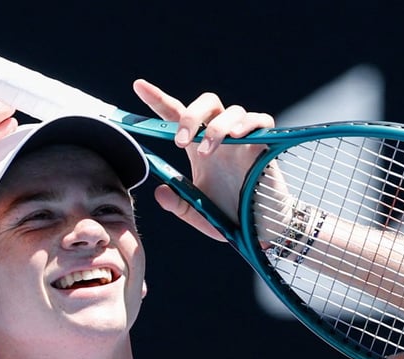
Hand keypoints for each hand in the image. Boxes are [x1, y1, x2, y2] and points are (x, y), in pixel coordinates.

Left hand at [132, 79, 273, 240]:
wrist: (259, 228)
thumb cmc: (229, 216)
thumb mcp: (197, 213)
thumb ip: (177, 205)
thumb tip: (159, 191)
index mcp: (198, 147)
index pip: (176, 115)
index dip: (158, 99)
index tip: (139, 86)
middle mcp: (220, 137)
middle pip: (206, 103)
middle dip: (190, 116)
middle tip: (180, 143)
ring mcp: (243, 138)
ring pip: (231, 110)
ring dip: (215, 128)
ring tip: (207, 153)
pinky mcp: (265, 144)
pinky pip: (260, 120)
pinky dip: (248, 123)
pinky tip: (236, 137)